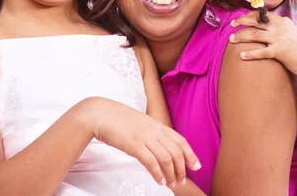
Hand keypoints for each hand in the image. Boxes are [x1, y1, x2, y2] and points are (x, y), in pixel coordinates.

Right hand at [81, 97, 200, 188]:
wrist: (100, 113)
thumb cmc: (116, 119)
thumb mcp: (139, 122)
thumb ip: (149, 132)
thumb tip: (156, 145)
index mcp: (156, 124)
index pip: (180, 140)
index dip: (190, 154)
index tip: (196, 166)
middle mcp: (154, 130)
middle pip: (176, 151)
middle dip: (182, 168)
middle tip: (181, 181)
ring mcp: (145, 137)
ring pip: (166, 158)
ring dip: (171, 174)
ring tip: (171, 184)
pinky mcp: (134, 145)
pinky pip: (151, 162)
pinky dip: (157, 173)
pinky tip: (159, 181)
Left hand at [229, 10, 296, 77]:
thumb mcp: (292, 31)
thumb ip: (282, 26)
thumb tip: (272, 21)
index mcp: (282, 21)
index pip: (262, 14)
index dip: (248, 15)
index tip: (239, 19)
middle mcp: (280, 27)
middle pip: (255, 21)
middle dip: (241, 22)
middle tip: (232, 26)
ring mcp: (279, 39)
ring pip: (254, 34)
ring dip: (240, 36)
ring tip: (231, 40)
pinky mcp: (279, 51)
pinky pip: (261, 51)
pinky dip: (250, 53)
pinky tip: (241, 55)